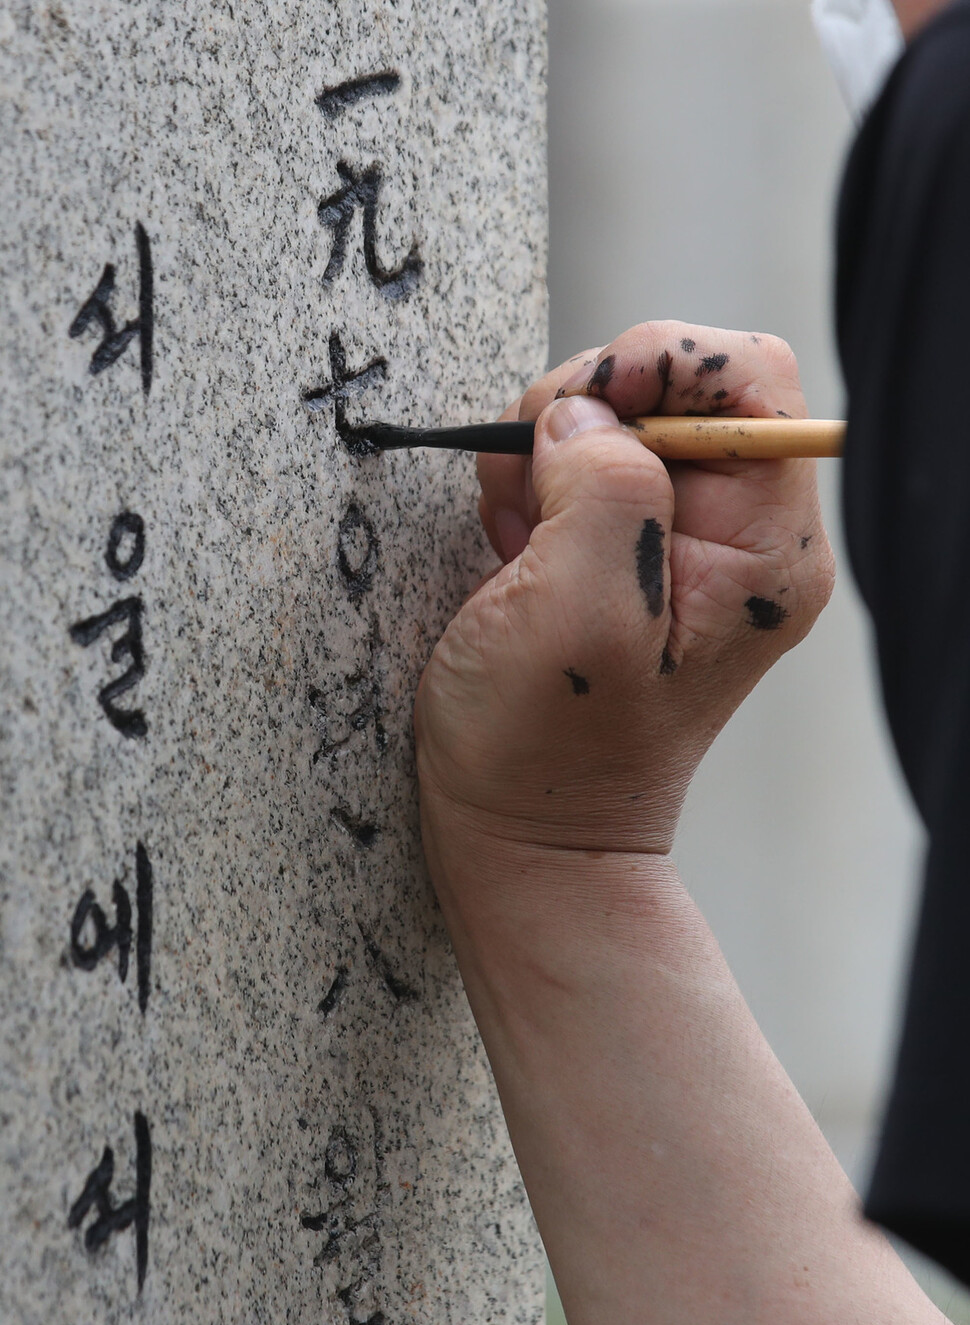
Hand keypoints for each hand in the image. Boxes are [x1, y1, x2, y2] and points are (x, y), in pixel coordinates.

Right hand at [415, 321, 834, 855]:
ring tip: (517, 536)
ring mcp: (687, 545)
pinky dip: (536, 484)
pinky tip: (517, 546)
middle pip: (681, 386)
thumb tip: (582, 418)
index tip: (577, 413)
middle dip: (585, 410)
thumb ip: (604, 486)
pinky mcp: (633, 553)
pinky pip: (587, 465)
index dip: (660, 363)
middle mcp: (741, 537)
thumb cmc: (548, 747)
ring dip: (549, 452)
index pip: (751, 378)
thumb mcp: (581, 610)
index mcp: (764, 548)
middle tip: (530, 492)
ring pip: (621, 419)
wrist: (526, 833)